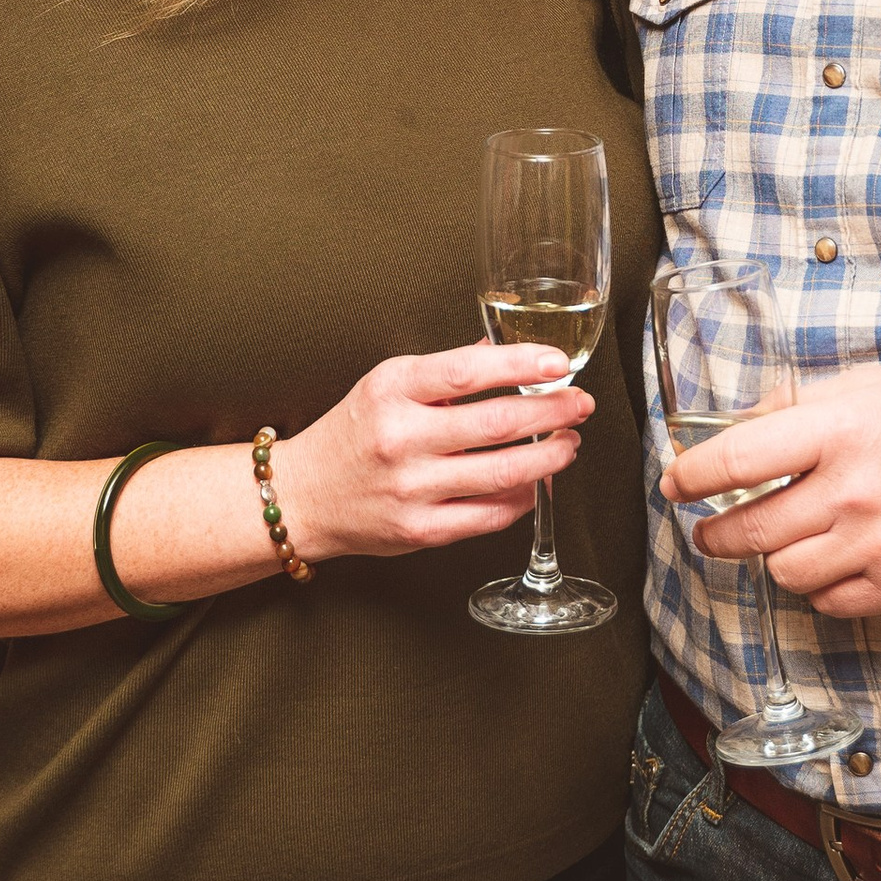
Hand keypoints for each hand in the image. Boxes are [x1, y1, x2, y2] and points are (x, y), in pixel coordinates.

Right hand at [271, 344, 590, 565]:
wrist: (301, 496)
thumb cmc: (352, 435)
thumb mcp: (386, 384)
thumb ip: (446, 370)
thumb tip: (502, 350)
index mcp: (392, 390)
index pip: (468, 371)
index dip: (522, 365)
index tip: (559, 364)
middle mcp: (400, 438)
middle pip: (498, 423)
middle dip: (554, 412)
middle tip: (579, 404)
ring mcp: (411, 488)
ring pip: (504, 472)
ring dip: (551, 457)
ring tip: (569, 443)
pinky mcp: (420, 530)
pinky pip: (490, 514)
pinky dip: (524, 496)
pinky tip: (537, 481)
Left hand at [669, 362, 880, 618]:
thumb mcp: (863, 385)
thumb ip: (796, 403)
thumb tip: (738, 422)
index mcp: (838, 431)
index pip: (740, 459)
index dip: (694, 475)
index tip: (676, 481)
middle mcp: (852, 492)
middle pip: (753, 529)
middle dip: (716, 532)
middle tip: (708, 528)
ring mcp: (876, 544)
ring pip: (785, 573)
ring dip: (771, 558)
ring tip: (777, 540)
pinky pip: (829, 601)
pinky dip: (816, 587)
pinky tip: (824, 561)